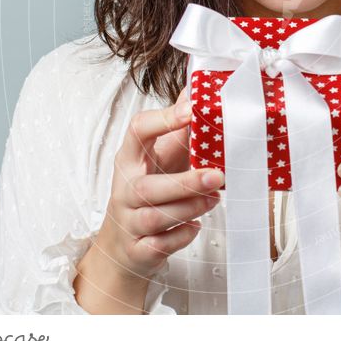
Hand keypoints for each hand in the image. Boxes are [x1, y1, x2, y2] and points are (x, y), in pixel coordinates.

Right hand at [97, 87, 224, 282]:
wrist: (123, 246)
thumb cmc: (148, 191)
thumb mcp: (159, 157)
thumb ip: (178, 128)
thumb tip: (196, 91)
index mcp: (130, 159)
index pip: (137, 131)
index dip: (163, 120)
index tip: (191, 111)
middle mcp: (124, 189)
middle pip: (147, 186)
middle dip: (185, 182)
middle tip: (217, 176)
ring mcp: (128, 221)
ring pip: (156, 216)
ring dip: (190, 207)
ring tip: (214, 199)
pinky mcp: (137, 250)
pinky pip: (160, 245)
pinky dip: (181, 236)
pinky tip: (195, 226)